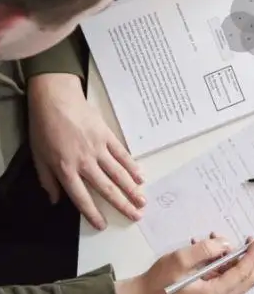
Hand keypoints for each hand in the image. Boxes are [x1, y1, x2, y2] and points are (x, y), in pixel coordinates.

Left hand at [28, 73, 144, 229]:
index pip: (82, 198)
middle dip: (122, 204)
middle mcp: (85, 162)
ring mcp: (98, 149)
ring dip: (132, 189)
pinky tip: (140, 176)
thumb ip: (47, 181)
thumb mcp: (38, 157)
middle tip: (136, 216)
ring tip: (142, 201)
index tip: (104, 224)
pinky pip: (122, 155)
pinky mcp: (107, 136)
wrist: (56, 100)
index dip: (93, 213)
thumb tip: (55, 200)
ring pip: (118, 173)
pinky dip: (132, 166)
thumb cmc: (44, 128)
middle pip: (107, 188)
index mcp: (66, 170)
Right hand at [116, 235, 253, 293]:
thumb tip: (225, 244)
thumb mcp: (180, 260)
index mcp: (214, 292)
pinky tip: (204, 250)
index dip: (253, 255)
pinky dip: (219, 262)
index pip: (243, 273)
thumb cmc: (158, 282)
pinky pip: (222, 277)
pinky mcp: (208, 292)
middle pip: (245, 278)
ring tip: (213, 240)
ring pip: (234, 276)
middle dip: (247, 257)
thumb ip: (205, 250)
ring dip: (230, 257)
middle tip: (246, 241)